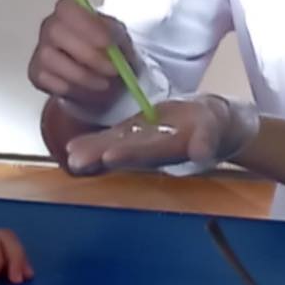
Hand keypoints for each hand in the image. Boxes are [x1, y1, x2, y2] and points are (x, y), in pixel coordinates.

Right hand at [28, 0, 136, 122]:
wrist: (102, 73)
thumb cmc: (108, 47)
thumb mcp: (118, 36)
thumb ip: (115, 36)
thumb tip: (111, 46)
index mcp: (68, 10)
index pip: (68, 9)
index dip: (87, 26)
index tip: (108, 43)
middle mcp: (50, 27)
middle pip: (56, 33)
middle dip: (87, 54)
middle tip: (113, 69)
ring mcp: (41, 51)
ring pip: (50, 60)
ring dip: (82, 75)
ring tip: (104, 83)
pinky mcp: (37, 75)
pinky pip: (48, 81)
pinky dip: (72, 89)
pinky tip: (88, 88)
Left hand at [64, 94, 258, 175]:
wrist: (209, 124)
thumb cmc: (213, 125)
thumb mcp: (214, 128)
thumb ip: (207, 139)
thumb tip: (202, 152)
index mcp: (169, 149)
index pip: (147, 152)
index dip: (129, 153)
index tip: (110, 156)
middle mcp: (150, 151)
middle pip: (123, 153)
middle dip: (100, 156)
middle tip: (76, 160)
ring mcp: (139, 144)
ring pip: (113, 147)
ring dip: (91, 152)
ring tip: (70, 155)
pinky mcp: (133, 135)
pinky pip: (110, 138)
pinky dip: (92, 142)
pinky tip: (71, 147)